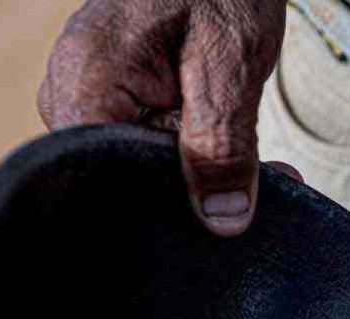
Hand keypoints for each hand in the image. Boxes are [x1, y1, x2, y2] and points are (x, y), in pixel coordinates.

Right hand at [37, 0, 286, 235]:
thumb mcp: (230, 66)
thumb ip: (222, 145)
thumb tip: (222, 222)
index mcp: (86, 82)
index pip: (104, 179)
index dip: (165, 206)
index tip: (226, 214)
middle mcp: (75, 96)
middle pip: (128, 179)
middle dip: (201, 195)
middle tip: (272, 192)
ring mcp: (94, 102)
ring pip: (150, 171)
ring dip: (212, 179)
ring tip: (274, 174)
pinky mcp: (122, 106)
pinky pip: (160, 151)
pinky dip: (208, 160)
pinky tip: (255, 166)